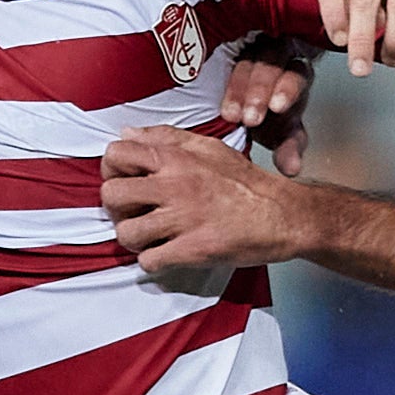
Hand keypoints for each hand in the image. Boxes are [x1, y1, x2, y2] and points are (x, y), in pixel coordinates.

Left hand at [102, 124, 317, 287]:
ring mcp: (183, 219)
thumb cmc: (244, 182)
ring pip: (126, 232)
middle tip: (134, 212)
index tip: (126, 181)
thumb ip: (166, 137)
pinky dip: (152, 261)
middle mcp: (175, 185)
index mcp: (176, 157)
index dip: (112, 170)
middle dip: (117, 207)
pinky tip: (165, 253)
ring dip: (134, 238)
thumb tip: (126, 132)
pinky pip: (149, 261)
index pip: (116, 154)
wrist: (282, 215)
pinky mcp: (192, 249)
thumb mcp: (208, 147)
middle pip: (112, 195)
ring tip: (149, 236)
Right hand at [220, 39, 313, 177]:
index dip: (288, 90)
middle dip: (259, 90)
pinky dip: (215, 68)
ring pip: (247, 59)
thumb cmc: (268, 117)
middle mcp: (276, 58)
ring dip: (238, 86)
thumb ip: (288, 148)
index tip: (276, 108)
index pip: (297, 76)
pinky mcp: (228, 48)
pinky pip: (221, 52)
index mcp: (295, 77)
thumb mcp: (280, 133)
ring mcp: (251, 50)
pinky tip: (206, 84)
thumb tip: (292, 169)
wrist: (242, 101)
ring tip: (229, 114)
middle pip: (272, 63)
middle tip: (249, 117)